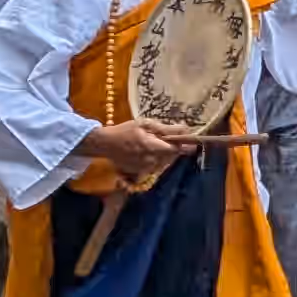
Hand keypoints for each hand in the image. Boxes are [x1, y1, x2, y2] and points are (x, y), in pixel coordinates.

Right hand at [76, 116, 192, 176]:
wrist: (105, 144)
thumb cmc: (126, 130)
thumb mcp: (146, 124)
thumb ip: (167, 128)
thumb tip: (187, 130)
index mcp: (153, 147)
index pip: (177, 150)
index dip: (185, 145)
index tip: (191, 141)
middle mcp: (151, 161)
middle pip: (172, 156)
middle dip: (173, 147)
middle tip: (164, 137)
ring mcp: (146, 169)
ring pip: (165, 161)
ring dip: (165, 153)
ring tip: (153, 143)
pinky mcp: (141, 173)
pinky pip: (156, 165)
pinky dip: (156, 158)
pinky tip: (147, 151)